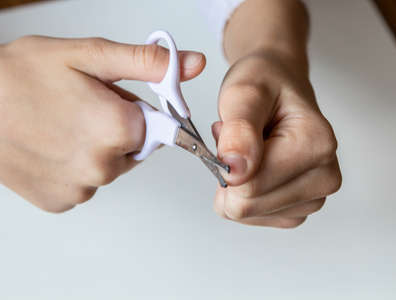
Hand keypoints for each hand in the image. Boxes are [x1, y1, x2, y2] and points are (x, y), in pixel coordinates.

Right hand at [0, 35, 204, 211]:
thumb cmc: (20, 77)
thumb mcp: (89, 56)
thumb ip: (147, 63)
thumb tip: (194, 65)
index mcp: (118, 129)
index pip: (155, 125)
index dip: (131, 108)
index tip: (107, 99)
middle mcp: (103, 167)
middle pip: (133, 147)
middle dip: (114, 128)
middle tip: (77, 108)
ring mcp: (81, 188)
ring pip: (110, 166)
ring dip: (94, 148)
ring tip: (60, 125)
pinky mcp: (61, 201)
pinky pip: (86, 183)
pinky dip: (75, 167)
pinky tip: (51, 147)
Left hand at [212, 50, 341, 227]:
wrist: (280, 85)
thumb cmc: (266, 84)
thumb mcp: (244, 92)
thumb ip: (239, 130)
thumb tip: (236, 171)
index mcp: (317, 145)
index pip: (249, 186)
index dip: (224, 163)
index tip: (230, 132)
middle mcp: (325, 177)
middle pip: (247, 206)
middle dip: (230, 174)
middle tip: (239, 140)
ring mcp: (315, 198)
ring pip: (248, 214)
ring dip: (236, 183)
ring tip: (250, 148)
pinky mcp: (299, 208)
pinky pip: (253, 217)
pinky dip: (244, 193)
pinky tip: (255, 166)